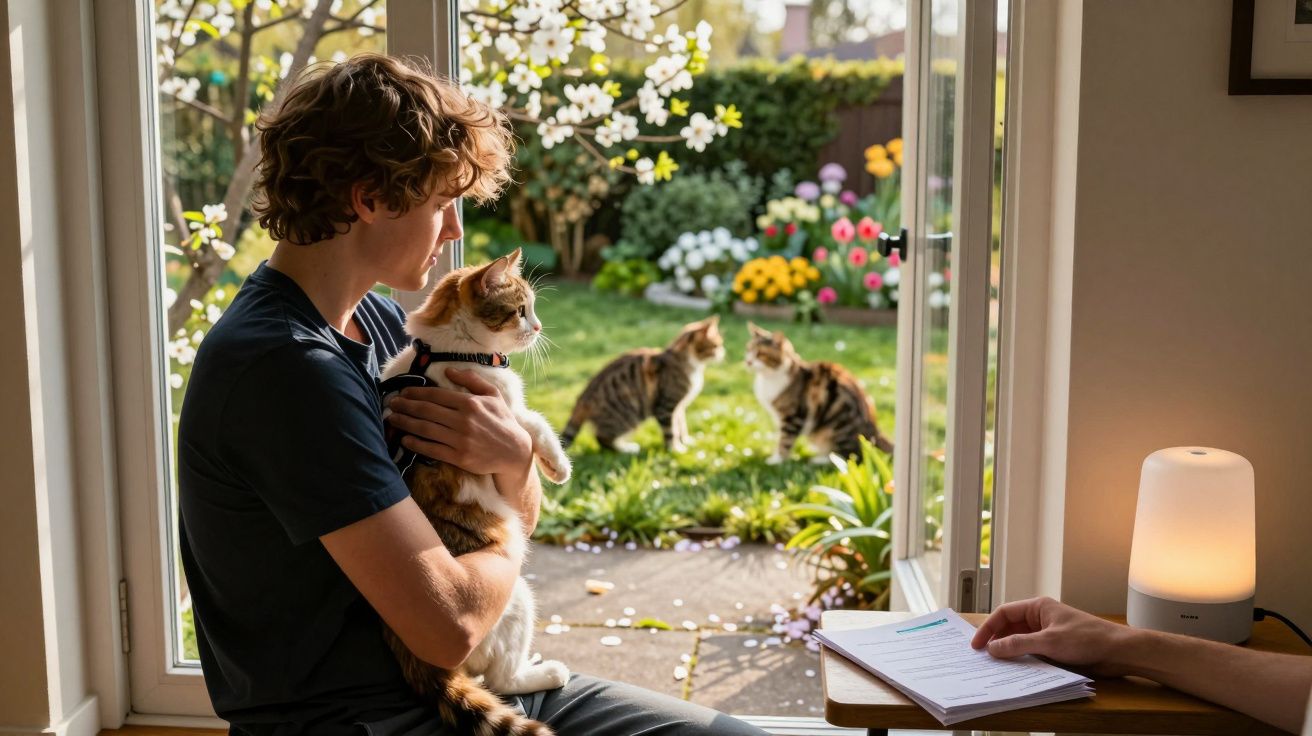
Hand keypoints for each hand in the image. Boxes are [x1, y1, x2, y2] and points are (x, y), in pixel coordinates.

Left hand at [386, 368, 531, 477]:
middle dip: (405, 406)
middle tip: (391, 403)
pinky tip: (405, 439)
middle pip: (426, 411)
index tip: (403, 392)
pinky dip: (416, 444)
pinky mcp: (459, 457)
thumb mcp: (493, 395)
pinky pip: (432, 449)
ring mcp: (460, 440)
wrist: (514, 451)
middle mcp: (463, 420)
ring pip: (425, 429)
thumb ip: (471, 380)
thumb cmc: (503, 420)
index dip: (416, 392)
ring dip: (406, 423)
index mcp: (470, 403)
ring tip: (392, 419)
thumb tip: (449, 371)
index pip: (436, 395)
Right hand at [969, 596, 1140, 675]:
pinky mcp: (1056, 648)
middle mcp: (1041, 618)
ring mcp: (1048, 633)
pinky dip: (1022, 659)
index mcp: (1038, 607)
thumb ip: (1018, 645)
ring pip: (1020, 641)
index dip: (988, 628)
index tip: (976, 645)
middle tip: (983, 657)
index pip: (1004, 613)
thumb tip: (992, 649)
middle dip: (996, 640)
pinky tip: (1016, 670)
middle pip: (1010, 627)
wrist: (1118, 652)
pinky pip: (1032, 652)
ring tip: (996, 665)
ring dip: (1009, 651)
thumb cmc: (1086, 639)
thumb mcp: (1048, 642)